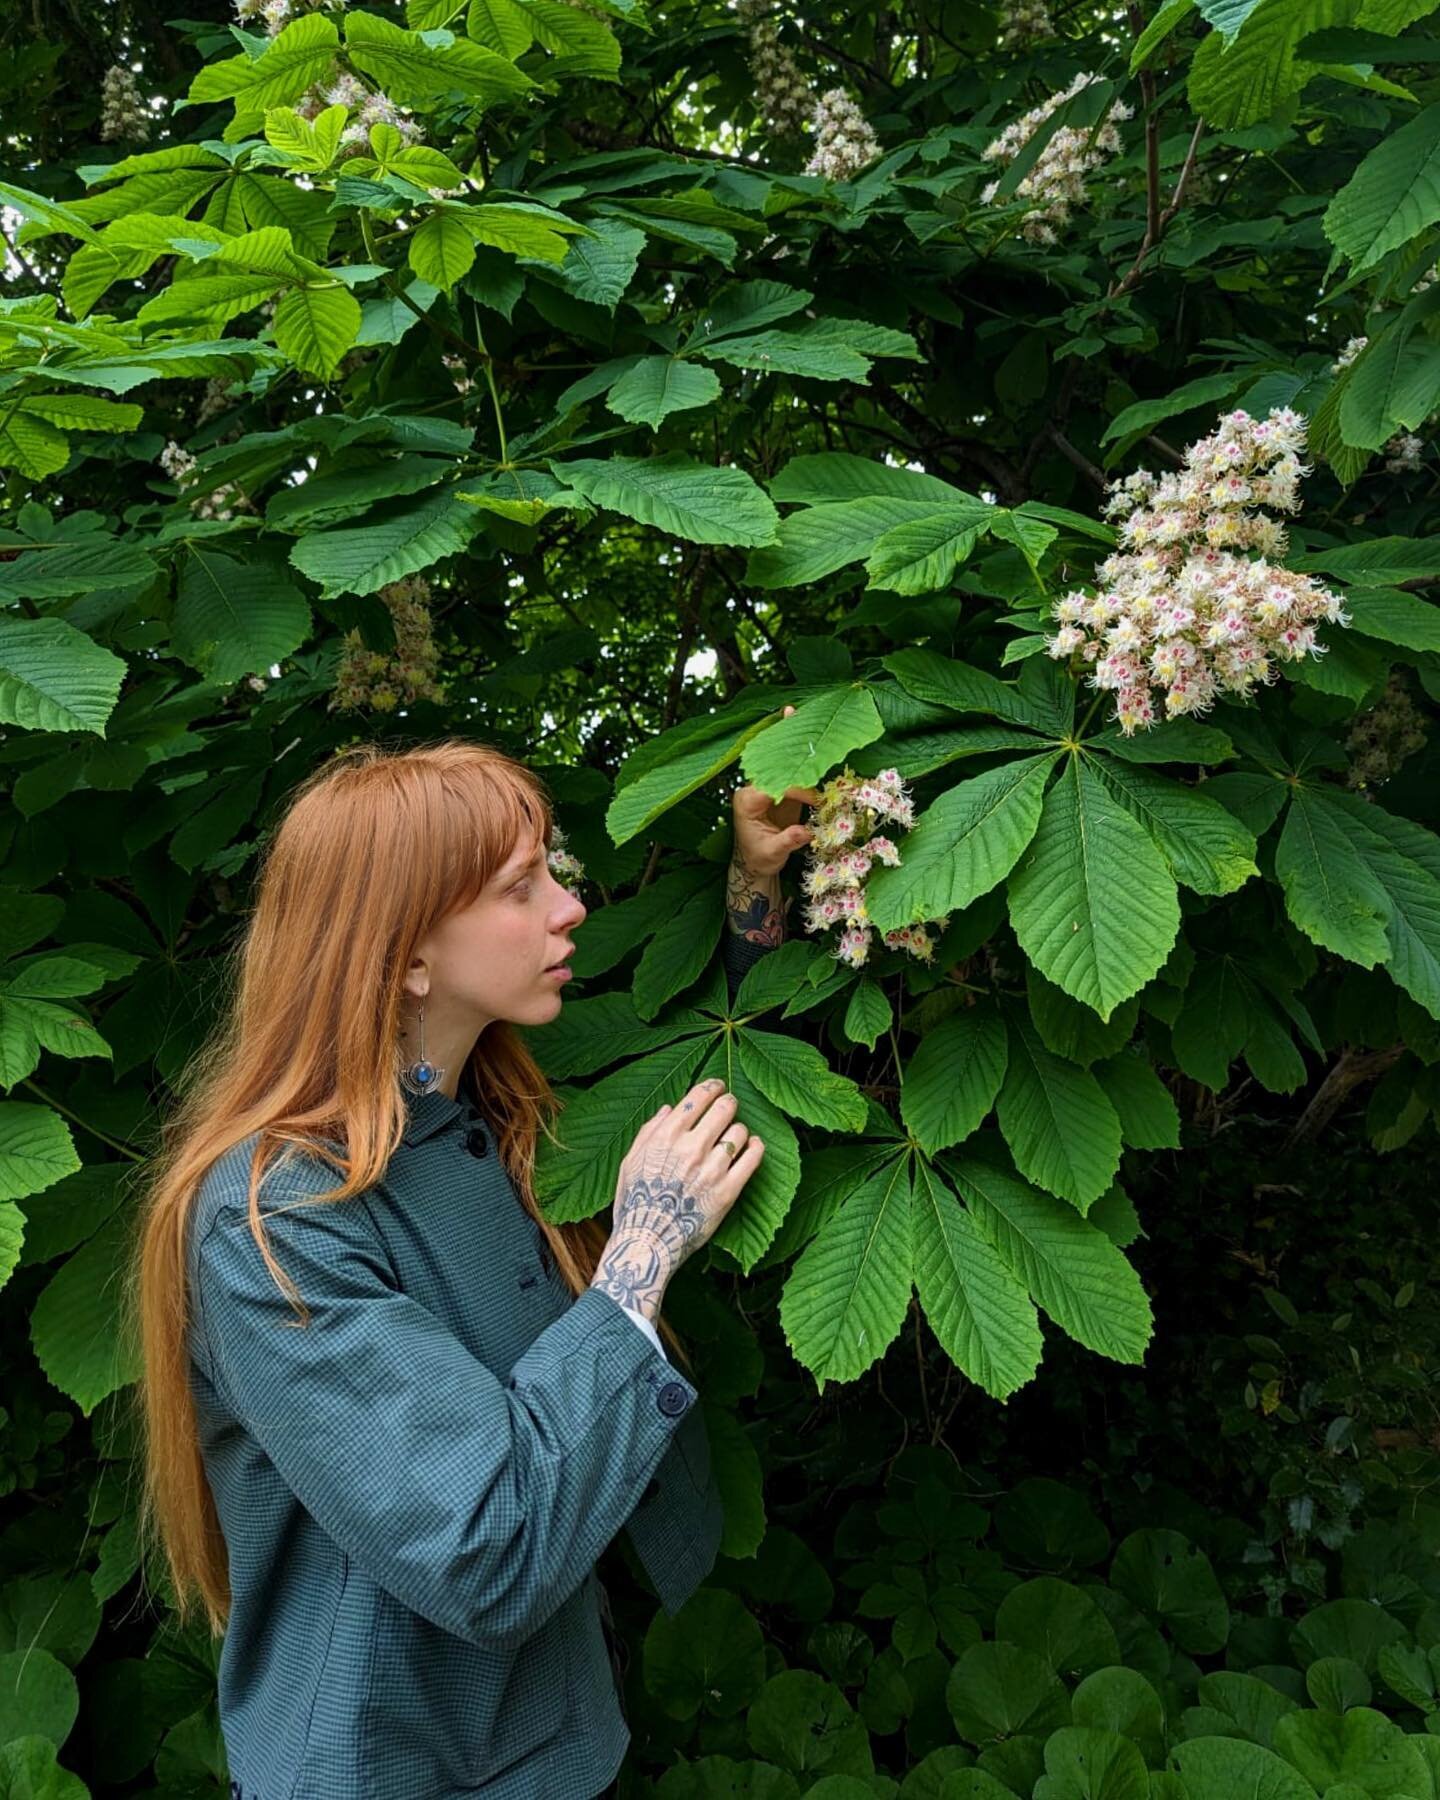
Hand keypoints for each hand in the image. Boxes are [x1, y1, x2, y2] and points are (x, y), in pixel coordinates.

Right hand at [589, 1077, 764, 1323]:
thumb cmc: (634, 1204)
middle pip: (724, 1108)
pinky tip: (755, 1146)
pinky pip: (753, 1158)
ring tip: (735, 1138)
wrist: (647, 1244)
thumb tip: (669, 1108)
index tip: (718, 1087)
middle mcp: (690, 1147)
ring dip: (740, 1130)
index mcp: (666, 1136)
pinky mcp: (728, 1191)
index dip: (712, 1086)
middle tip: (730, 1108)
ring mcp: (712, 1169)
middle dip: (729, 1104)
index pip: (698, 1096)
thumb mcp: (630, 1162)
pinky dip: (757, 1147)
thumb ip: (649, 1132)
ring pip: (740, 1131)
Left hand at [731, 705, 822, 879]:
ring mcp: (765, 786)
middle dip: (784, 743)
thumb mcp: (772, 854)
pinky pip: (786, 768)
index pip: (774, 786)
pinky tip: (796, 725)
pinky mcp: (778, 788)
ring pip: (776, 760)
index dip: (796, 789)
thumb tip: (806, 832)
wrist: (754, 863)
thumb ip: (787, 841)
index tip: (817, 799)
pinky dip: (793, 750)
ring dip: (788, 740)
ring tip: (793, 711)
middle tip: (793, 715)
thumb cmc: (759, 858)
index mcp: (747, 802)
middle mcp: (753, 789)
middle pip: (770, 763)